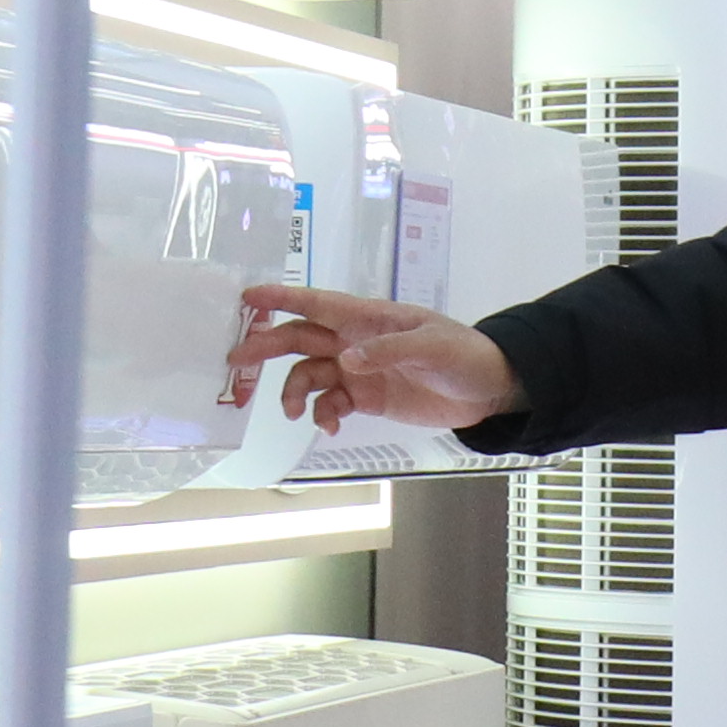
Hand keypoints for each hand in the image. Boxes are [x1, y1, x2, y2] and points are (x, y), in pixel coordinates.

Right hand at [226, 289, 519, 435]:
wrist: (488, 390)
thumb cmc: (464, 355)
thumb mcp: (433, 347)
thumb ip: (388, 350)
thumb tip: (347, 359)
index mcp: (368, 318)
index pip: (317, 303)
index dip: (281, 299)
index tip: (247, 299)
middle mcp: (354, 340)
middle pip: (300, 339)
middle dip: (267, 347)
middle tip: (238, 361)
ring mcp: (358, 370)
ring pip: (308, 376)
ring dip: (294, 393)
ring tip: (295, 413)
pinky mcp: (365, 397)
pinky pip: (329, 404)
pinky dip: (321, 416)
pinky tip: (327, 427)